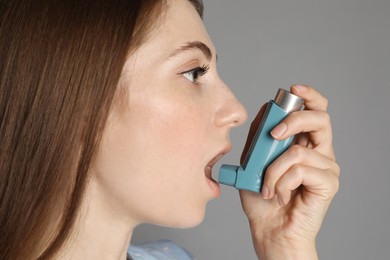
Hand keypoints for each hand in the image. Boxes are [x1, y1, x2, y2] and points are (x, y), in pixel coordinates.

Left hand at [239, 85, 339, 259]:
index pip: (315, 110)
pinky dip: (281, 182)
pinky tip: (280, 195)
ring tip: (267, 186)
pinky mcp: (328, 183)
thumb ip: (259, 137)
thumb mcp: (252, 161)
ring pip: (300, 150)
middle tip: (275, 134)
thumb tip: (264, 110)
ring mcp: (326, 167)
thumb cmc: (262, 198)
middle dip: (294, 120)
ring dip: (274, 169)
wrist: (269, 229)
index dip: (309, 95)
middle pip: (320, 118)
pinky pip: (301, 169)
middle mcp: (319, 151)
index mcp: (303, 142)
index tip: (293, 89)